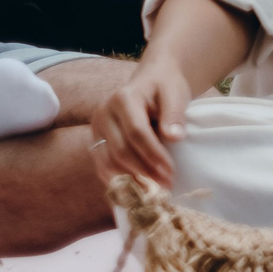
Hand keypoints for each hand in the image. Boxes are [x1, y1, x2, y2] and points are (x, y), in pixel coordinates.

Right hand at [91, 60, 192, 186]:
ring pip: (108, 162)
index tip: (170, 172)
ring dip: (131, 180)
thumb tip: (175, 137)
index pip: (137, 133)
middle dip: (144, 172)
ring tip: (153, 191)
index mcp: (123, 98)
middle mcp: (103, 114)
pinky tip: (136, 189)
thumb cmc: (166, 87)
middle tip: (165, 186)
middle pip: (120, 151)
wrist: (153, 80)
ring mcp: (96, 129)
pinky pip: (103, 166)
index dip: (153, 155)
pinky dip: (118, 180)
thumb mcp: (176, 93)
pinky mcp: (96, 141)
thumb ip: (174, 114)